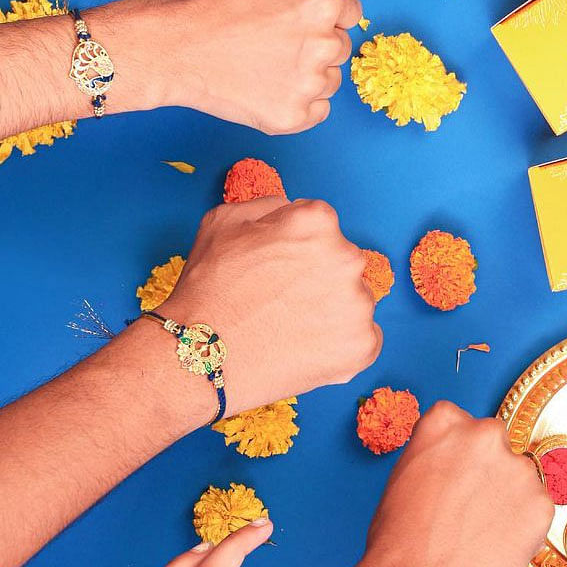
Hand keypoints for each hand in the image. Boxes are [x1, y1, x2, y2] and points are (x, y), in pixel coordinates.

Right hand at [102, 0, 360, 132]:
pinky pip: (318, 109)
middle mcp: (323, 47)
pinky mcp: (294, 117)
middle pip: (340, 44)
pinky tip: (270, 83)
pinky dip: (300, 100)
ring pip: (330, 79)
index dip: (321, 6)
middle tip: (273, 35)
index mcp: (321, 5)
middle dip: (315, 38)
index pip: (350, 9)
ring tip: (268, 60)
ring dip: (309, 70)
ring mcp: (309, 87)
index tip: (293, 11)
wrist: (176, 47)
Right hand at [155, 192, 381, 415]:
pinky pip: (364, 338)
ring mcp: (358, 304)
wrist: (201, 360)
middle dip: (318, 278)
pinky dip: (341, 344)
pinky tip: (306, 348)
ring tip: (290, 328)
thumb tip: (295, 209)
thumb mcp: (223, 222)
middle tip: (281, 302)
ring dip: (332, 311)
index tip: (275, 269)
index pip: (321, 227)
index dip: (295, 248)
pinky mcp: (363, 344)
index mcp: (317, 222)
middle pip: (342, 263)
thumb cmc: (207, 291)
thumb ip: (271, 207)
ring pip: (354, 301)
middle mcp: (347, 258)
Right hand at [343, 403, 554, 566]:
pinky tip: (496, 545)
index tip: (454, 477)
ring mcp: (517, 467)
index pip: (464, 424)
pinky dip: (524, 526)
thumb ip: (440, 454)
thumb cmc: (398, 539)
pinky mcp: (541, 503)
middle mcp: (485, 433)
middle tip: (470, 508)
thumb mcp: (406, 474)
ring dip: (509, 498)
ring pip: (520, 477)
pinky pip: (537, 509)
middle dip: (489, 471)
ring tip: (480, 533)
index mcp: (445, 421)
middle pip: (497, 445)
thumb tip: (462, 461)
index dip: (460, 456)